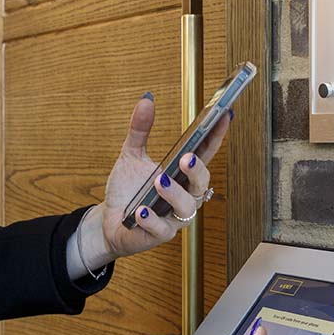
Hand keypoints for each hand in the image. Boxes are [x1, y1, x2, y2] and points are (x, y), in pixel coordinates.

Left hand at [81, 93, 230, 265]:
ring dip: (174, 194)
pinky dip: (151, 218)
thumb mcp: (131, 156)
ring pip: (186, 207)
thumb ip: (140, 130)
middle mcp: (183, 196)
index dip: (216, 136)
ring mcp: (174, 217)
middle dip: (197, 171)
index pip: (205, 154)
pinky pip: (161, 229)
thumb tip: (146, 100)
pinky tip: (141, 210)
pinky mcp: (159, 234)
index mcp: (182, 175)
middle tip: (187, 158)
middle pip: (202, 183)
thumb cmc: (127, 190)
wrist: (109, 221)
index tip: (223, 116)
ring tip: (159, 181)